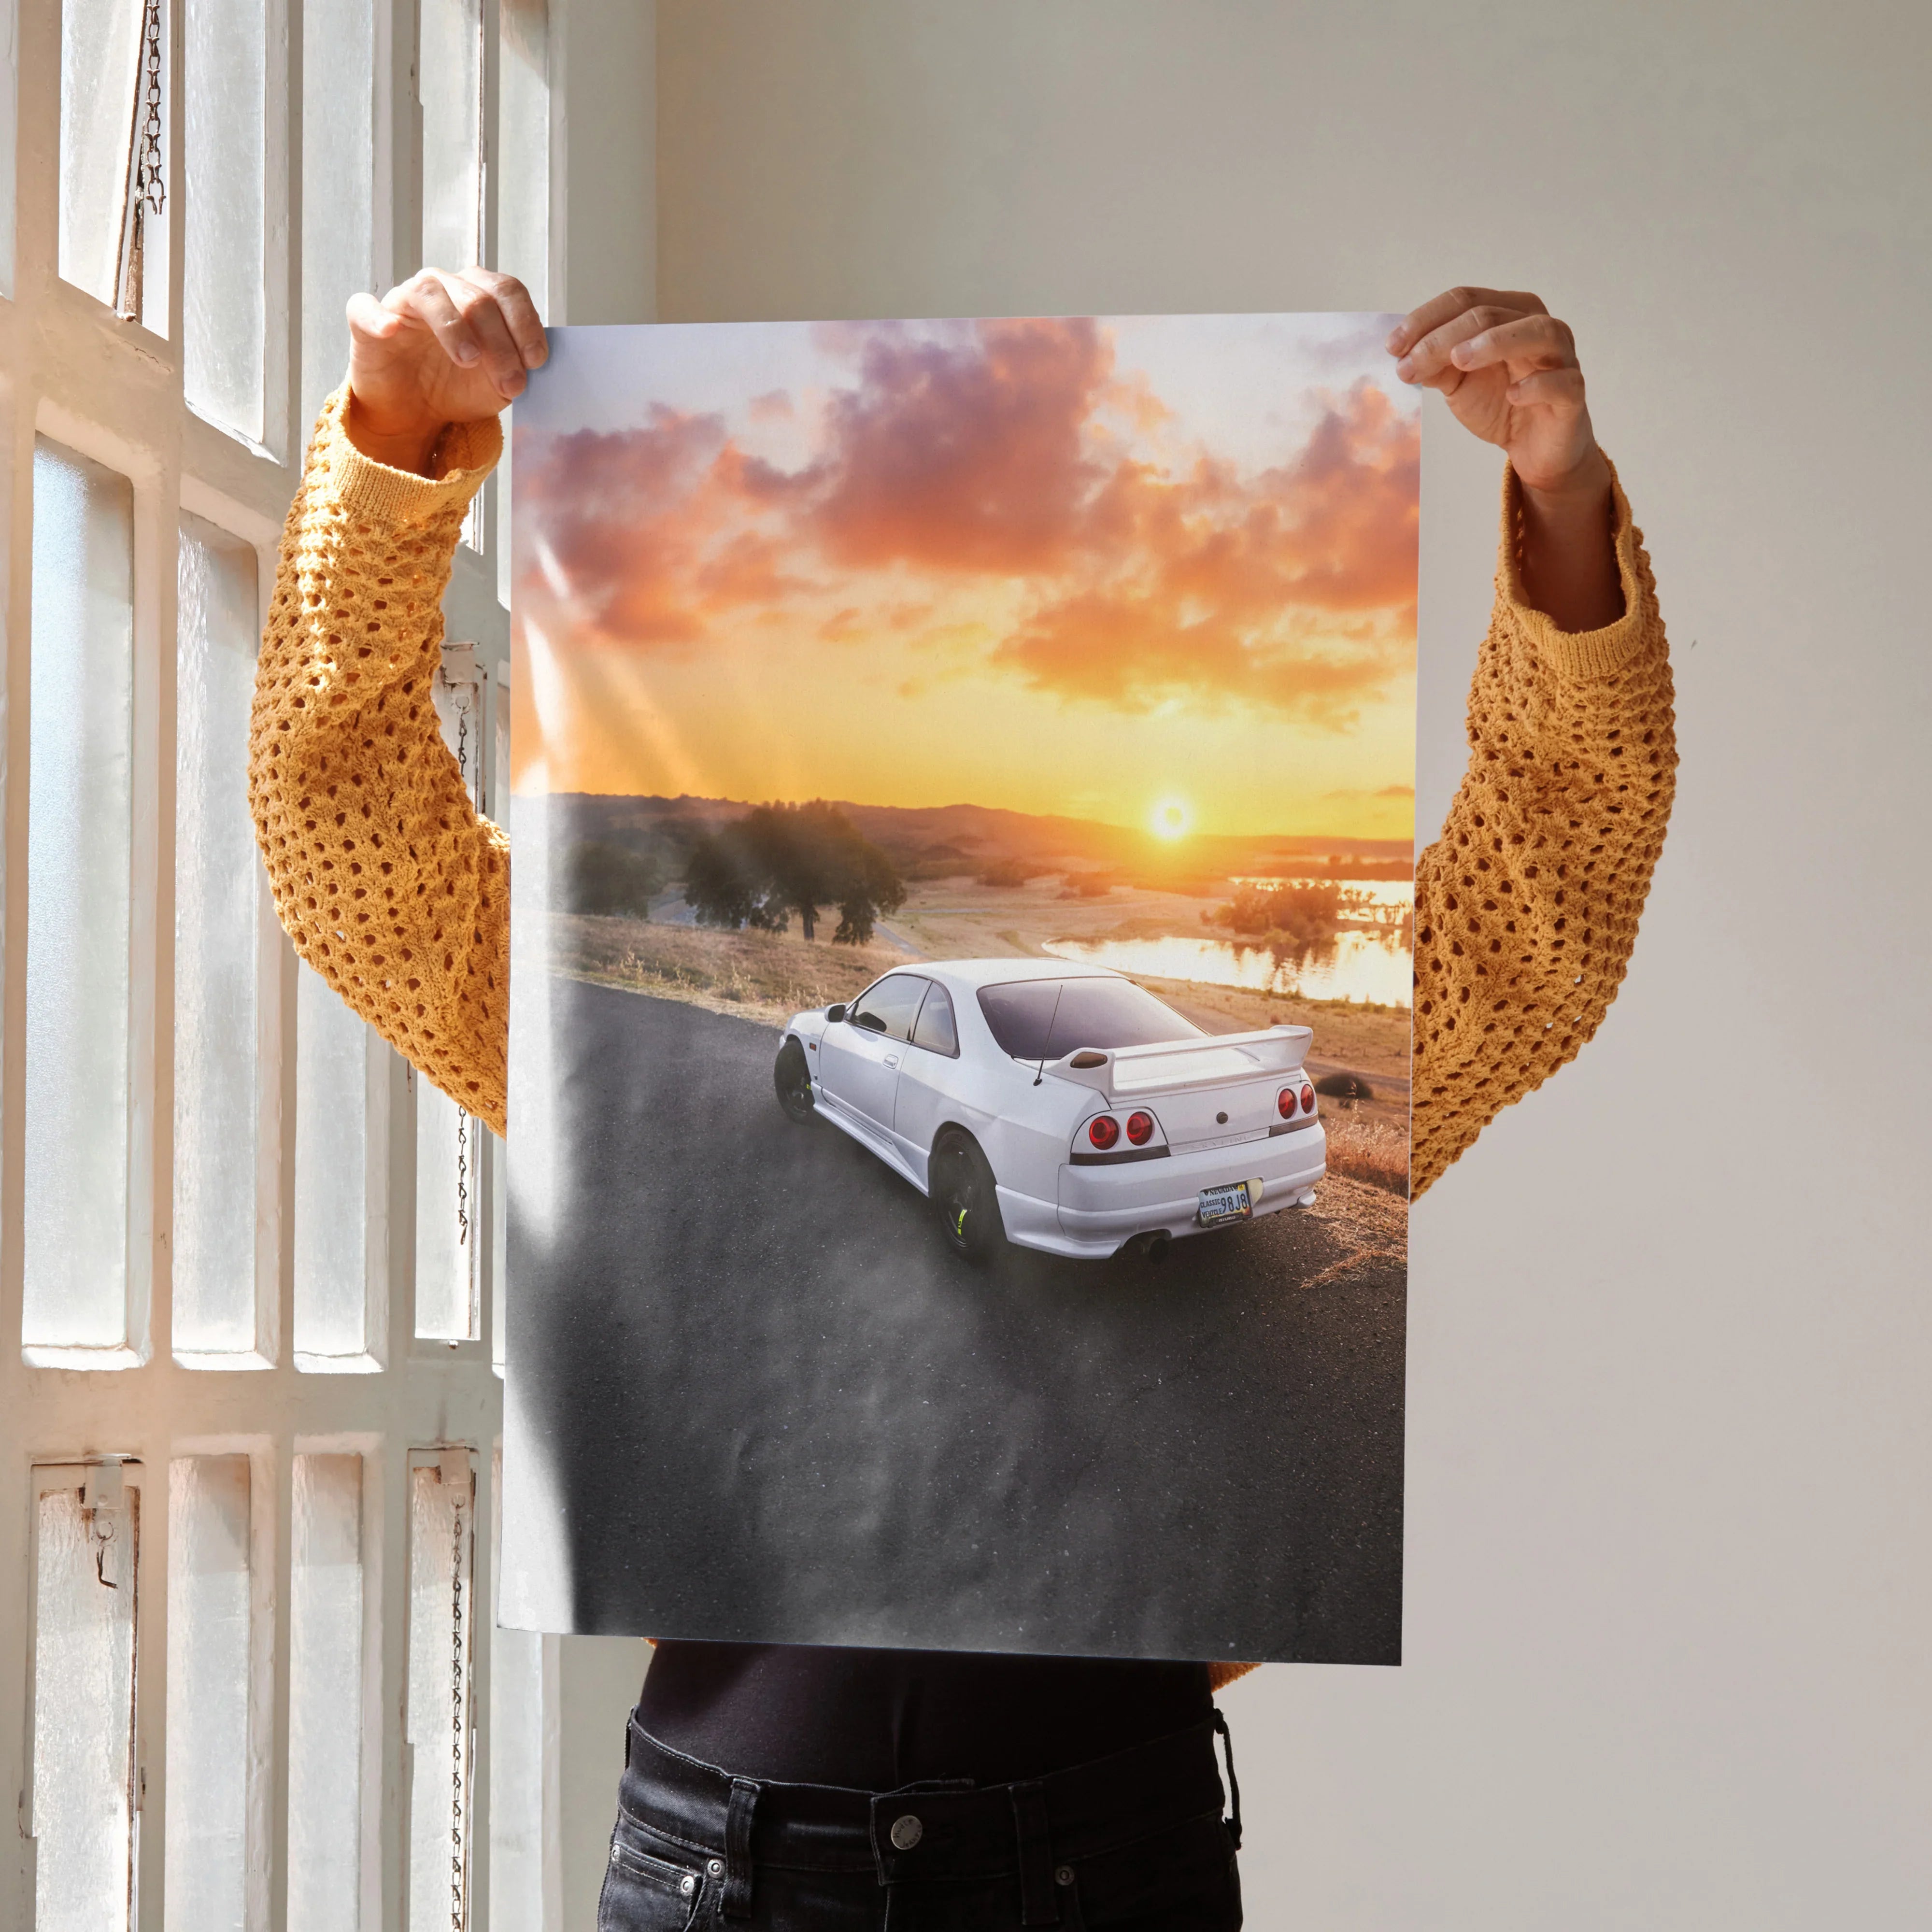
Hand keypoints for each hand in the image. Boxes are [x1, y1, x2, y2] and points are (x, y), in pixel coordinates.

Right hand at [344, 268, 546, 474]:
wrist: (415, 413)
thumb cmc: (457, 387)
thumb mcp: (497, 384)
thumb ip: (516, 367)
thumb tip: (532, 362)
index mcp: (478, 294)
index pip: (507, 291)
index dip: (525, 323)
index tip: (536, 361)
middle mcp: (443, 288)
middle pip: (477, 297)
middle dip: (500, 343)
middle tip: (511, 383)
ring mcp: (403, 301)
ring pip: (430, 293)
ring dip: (454, 327)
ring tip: (469, 360)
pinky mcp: (366, 321)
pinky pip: (365, 308)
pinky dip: (378, 317)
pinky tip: (391, 330)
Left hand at [1389, 287, 1621, 628]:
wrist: (1534, 448)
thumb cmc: (1500, 403)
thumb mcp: (1458, 382)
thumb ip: (1435, 364)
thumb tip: (1403, 354)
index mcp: (1509, 314)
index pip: (1466, 299)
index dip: (1426, 319)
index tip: (1392, 347)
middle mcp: (1538, 326)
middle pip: (1490, 314)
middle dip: (1443, 338)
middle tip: (1409, 365)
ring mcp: (1561, 357)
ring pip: (1536, 332)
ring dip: (1494, 342)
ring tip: (1458, 360)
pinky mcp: (1573, 394)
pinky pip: (1562, 382)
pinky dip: (1537, 385)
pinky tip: (1512, 395)